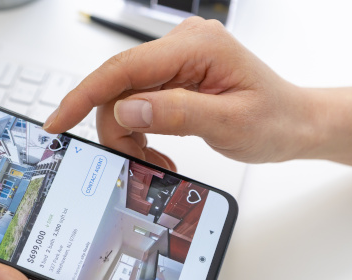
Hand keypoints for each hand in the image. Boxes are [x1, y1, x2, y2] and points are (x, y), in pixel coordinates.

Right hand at [43, 17, 326, 163]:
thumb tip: (126, 110)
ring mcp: (174, 61)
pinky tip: (155, 148)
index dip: (84, 96)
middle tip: (135, 161)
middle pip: (117, 87)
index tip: (58, 121)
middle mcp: (180, 46)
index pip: (122, 68)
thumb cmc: (273, 119)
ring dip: (128, 135)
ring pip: (122, 98)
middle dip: (117, 130)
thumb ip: (175, 113)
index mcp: (195, 46)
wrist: (292, 122)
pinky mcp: (172, 76)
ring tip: (154, 159)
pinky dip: (138, 131)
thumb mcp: (228, 123)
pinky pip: (136, 102)